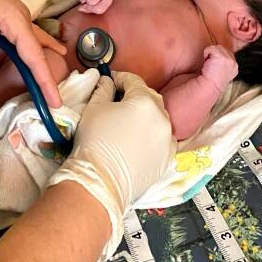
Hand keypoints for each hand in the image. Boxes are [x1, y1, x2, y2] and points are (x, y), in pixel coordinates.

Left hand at [0, 0, 65, 107]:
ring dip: (42, 66)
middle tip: (55, 105)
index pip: (34, 55)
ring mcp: (15, 16)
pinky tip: (46, 54)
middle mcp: (20, 18)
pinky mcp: (8, 16)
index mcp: (14, 18)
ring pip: (35, 45)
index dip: (45, 80)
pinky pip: (27, 38)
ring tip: (52, 88)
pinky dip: (35, 52)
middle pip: (38, 52)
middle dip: (47, 78)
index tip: (56, 103)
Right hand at [50, 72, 175, 255]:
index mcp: (145, 101)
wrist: (101, 182)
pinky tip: (137, 141)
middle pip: (149, 98)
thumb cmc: (95, 142)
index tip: (111, 82)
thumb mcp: (94, 108)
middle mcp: (162, 118)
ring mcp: (168, 140)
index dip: (120, 79)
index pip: (134, 81)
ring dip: (146, 116)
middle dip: (134, 96)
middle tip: (118, 101)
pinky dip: (152, 136)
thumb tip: (107, 82)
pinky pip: (161, 140)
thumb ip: (103, 89)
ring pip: (158, 119)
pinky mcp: (167, 159)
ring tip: (128, 123)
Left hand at [200, 44, 237, 91]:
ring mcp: (229, 59)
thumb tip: (217, 55)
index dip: (217, 57)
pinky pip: (211, 48)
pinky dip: (206, 53)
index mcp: (234, 68)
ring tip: (208, 64)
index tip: (212, 65)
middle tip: (210, 65)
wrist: (209, 86)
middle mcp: (234, 63)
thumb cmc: (211, 80)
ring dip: (210, 54)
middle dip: (214, 55)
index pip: (226, 54)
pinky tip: (206, 62)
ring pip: (217, 48)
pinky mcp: (223, 57)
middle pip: (222, 49)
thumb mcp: (220, 72)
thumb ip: (223, 64)